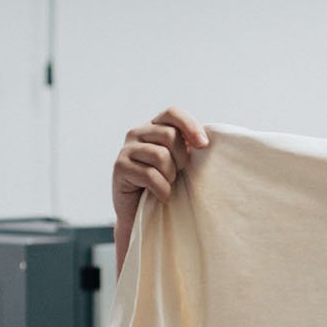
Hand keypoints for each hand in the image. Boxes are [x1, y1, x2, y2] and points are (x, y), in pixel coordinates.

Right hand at [113, 107, 207, 227]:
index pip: (172, 113)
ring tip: (167, 184)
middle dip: (181, 159)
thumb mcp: (180, 161)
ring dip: (170, 176)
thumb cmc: (166, 185)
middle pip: (170, 135)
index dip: (190, 126)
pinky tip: (161, 195)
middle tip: (177, 174)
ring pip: (160, 155)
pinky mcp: (119, 166)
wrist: (142, 213)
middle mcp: (137, 133)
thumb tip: (207, 140)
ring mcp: (127, 149)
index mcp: (154, 127)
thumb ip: (189, 145)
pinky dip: (162, 189)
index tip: (203, 145)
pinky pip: (150, 175)